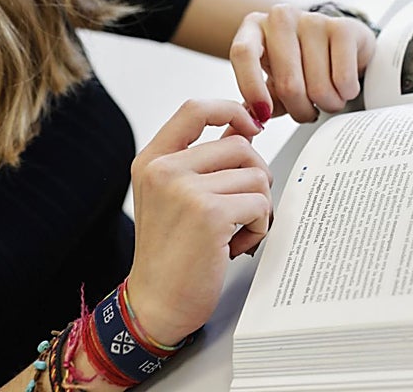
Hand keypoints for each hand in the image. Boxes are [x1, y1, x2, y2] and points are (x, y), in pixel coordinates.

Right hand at [126, 100, 271, 346]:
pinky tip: (235, 245)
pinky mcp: (209, 214)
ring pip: (256, 175)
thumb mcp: (176, 195)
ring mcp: (184, 190)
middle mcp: (164, 170)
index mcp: (153, 160)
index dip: (232, 109)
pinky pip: (260, 204)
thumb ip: (206, 159)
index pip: (195, 108)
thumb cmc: (173, 252)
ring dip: (257, 207)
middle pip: (240, 145)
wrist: (156, 304)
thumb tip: (244, 124)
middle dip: (255, 176)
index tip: (253, 125)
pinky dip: (258, 227)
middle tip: (242, 209)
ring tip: (233, 232)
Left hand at [231, 4, 376, 124]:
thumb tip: (253, 118)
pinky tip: (344, 87)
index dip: (251, 87)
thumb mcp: (270, 80)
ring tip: (327, 98)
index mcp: (254, 27)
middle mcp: (282, 17)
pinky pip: (343, 78)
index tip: (263, 114)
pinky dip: (346, 93)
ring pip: (318, 86)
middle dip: (300, 110)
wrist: (337, 45)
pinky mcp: (343, 27)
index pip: (244, 53)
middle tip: (306, 113)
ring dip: (326, 104)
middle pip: (287, 82)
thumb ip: (258, 101)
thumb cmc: (298, 64)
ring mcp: (313, 19)